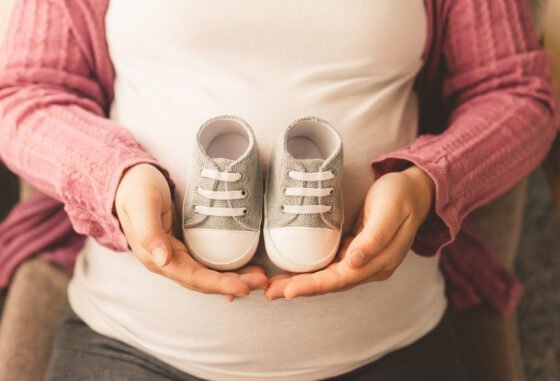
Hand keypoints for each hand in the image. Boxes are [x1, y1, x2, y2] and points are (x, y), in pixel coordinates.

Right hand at [115, 164, 268, 298]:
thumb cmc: (135, 190)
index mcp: (156, 257)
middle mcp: (167, 261)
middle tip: (262, 283)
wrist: (128, 180)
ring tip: (259, 278)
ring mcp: (176, 255)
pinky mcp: (184, 245)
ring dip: (233, 279)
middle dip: (233, 284)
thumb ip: (150, 233)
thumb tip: (163, 260)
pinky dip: (226, 269)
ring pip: (207, 275)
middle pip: (204, 281)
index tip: (243, 288)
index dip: (218, 284)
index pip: (192, 277)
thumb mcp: (142, 205)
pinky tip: (243, 270)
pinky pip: (207, 263)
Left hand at [265, 166, 434, 299]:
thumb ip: (374, 237)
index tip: (289, 291)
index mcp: (381, 262)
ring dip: (302, 282)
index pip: (341, 279)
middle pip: (331, 283)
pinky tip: (294, 271)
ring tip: (274, 285)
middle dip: (300, 288)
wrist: (414, 190)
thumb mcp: (389, 211)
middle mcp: (372, 268)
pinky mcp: (357, 253)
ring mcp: (365, 262)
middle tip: (270, 292)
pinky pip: (331, 266)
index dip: (314, 286)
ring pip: (329, 277)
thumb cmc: (400, 196)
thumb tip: (354, 261)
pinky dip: (312, 271)